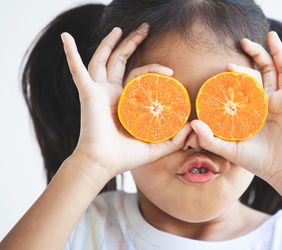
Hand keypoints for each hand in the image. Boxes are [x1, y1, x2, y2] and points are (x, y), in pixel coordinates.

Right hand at [61, 24, 191, 182]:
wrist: (103, 164)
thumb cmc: (125, 157)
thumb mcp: (155, 147)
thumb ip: (174, 139)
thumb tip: (192, 128)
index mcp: (125, 102)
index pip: (139, 77)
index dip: (154, 69)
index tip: (170, 71)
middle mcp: (111, 93)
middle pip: (121, 61)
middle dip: (132, 43)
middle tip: (146, 29)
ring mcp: (98, 91)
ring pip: (103, 60)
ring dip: (110, 43)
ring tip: (121, 28)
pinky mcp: (88, 93)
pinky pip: (77, 70)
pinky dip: (70, 54)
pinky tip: (65, 37)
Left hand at [191, 31, 281, 190]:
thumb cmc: (257, 161)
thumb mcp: (230, 149)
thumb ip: (211, 138)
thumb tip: (192, 124)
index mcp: (253, 107)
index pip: (245, 84)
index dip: (236, 73)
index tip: (225, 67)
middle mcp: (269, 100)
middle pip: (262, 71)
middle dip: (254, 54)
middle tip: (243, 42)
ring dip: (277, 51)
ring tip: (270, 34)